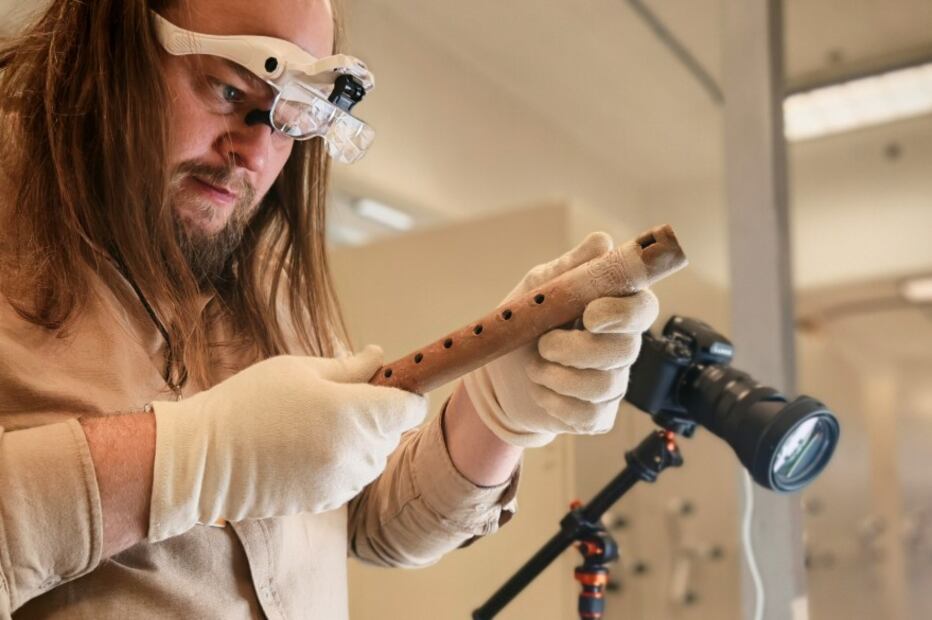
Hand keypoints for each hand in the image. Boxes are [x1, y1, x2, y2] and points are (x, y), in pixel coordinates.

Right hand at [147, 345, 425, 541]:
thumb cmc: (248, 402)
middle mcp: (356, 452)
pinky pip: (352, 478)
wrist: (204, 459)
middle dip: (377, 415)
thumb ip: (349, 367)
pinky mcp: (327, 502)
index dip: (404, 392)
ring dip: (360, 442)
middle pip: (393, 433)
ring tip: (315, 426)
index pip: (410, 407)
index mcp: (354, 412)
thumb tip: (379, 357)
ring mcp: (343, 482)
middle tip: (337, 399)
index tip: (387, 384)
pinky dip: (341, 464)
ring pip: (374, 458)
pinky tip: (305, 450)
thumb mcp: (299, 369)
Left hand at [463, 233, 658, 446]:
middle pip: (625, 350)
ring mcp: (613, 382)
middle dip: (578, 349)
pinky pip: (589, 415)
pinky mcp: (598, 415)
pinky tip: (541, 392)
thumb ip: (569, 267)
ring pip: (604, 385)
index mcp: (613, 308)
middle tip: (544, 345)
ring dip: (559, 377)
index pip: (644, 307)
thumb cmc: (523, 324)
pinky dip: (556, 404)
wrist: (496, 375)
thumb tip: (602, 242)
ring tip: (535, 367)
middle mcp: (621, 345)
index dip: (624, 312)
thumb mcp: (537, 288)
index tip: (590, 314)